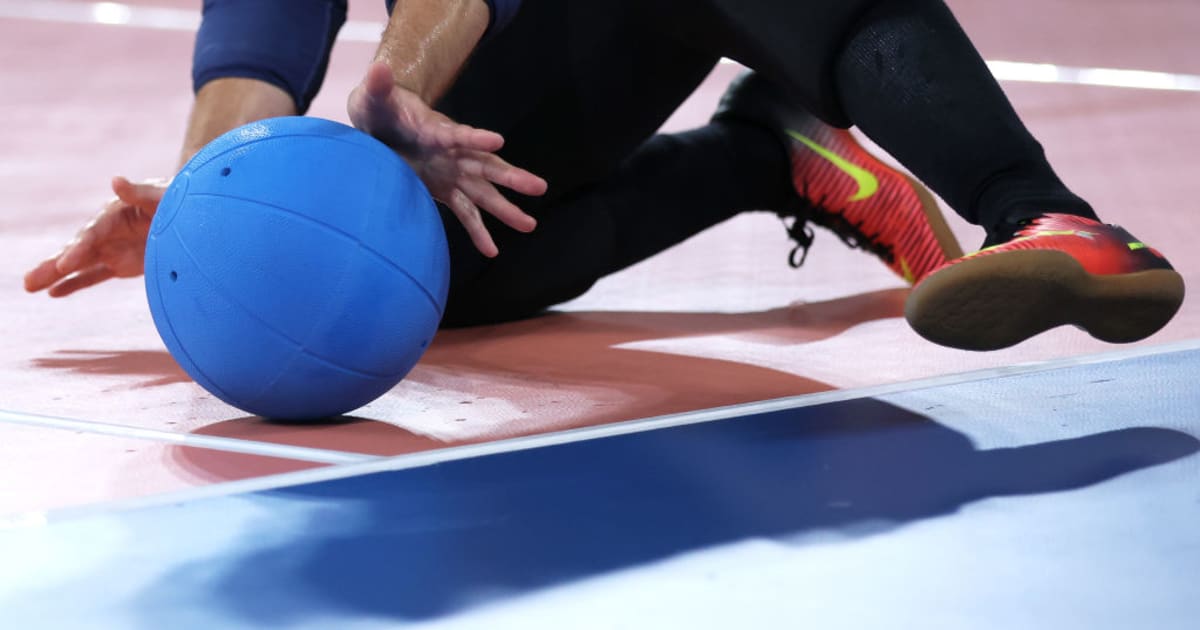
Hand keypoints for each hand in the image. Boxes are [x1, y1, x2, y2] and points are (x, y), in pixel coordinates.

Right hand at [25, 176, 166, 296]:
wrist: (188, 214)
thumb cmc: (175, 201)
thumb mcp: (160, 197)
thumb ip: (138, 193)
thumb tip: (116, 181)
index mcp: (113, 216)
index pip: (91, 235)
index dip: (77, 250)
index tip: (63, 264)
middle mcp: (106, 233)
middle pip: (75, 252)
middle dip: (52, 266)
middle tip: (28, 281)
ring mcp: (110, 250)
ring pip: (78, 266)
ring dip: (54, 276)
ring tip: (28, 286)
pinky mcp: (119, 264)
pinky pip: (93, 276)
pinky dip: (75, 284)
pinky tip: (53, 293)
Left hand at [348, 61, 546, 256]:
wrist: (380, 123)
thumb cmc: (382, 107)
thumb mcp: (375, 96)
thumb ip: (378, 86)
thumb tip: (378, 69)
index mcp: (438, 130)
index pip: (459, 134)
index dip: (476, 137)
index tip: (498, 140)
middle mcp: (454, 154)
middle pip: (487, 166)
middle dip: (512, 177)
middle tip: (539, 186)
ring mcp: (452, 174)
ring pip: (485, 194)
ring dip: (506, 210)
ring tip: (530, 226)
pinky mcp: (444, 191)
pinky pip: (466, 214)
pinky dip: (479, 232)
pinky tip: (492, 251)